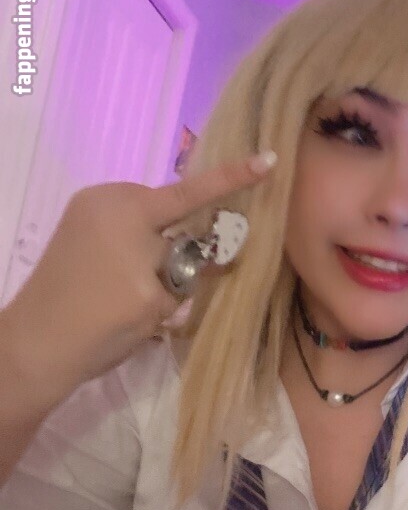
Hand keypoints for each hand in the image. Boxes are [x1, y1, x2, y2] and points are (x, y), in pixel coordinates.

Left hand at [4, 151, 276, 403]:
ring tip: (147, 297)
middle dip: (185, 242)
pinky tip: (131, 290)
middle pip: (170, 212)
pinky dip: (140, 257)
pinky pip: (127, 235)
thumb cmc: (101, 323)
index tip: (268, 160)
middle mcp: (106, 198)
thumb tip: (211, 255)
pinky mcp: (77, 233)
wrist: (37, 349)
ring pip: (149, 227)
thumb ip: (189, 270)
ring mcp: (86, 213)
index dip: (234, 180)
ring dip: (161, 254)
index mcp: (128, 208)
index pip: (192, 192)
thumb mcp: (158, 300)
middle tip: (176, 287)